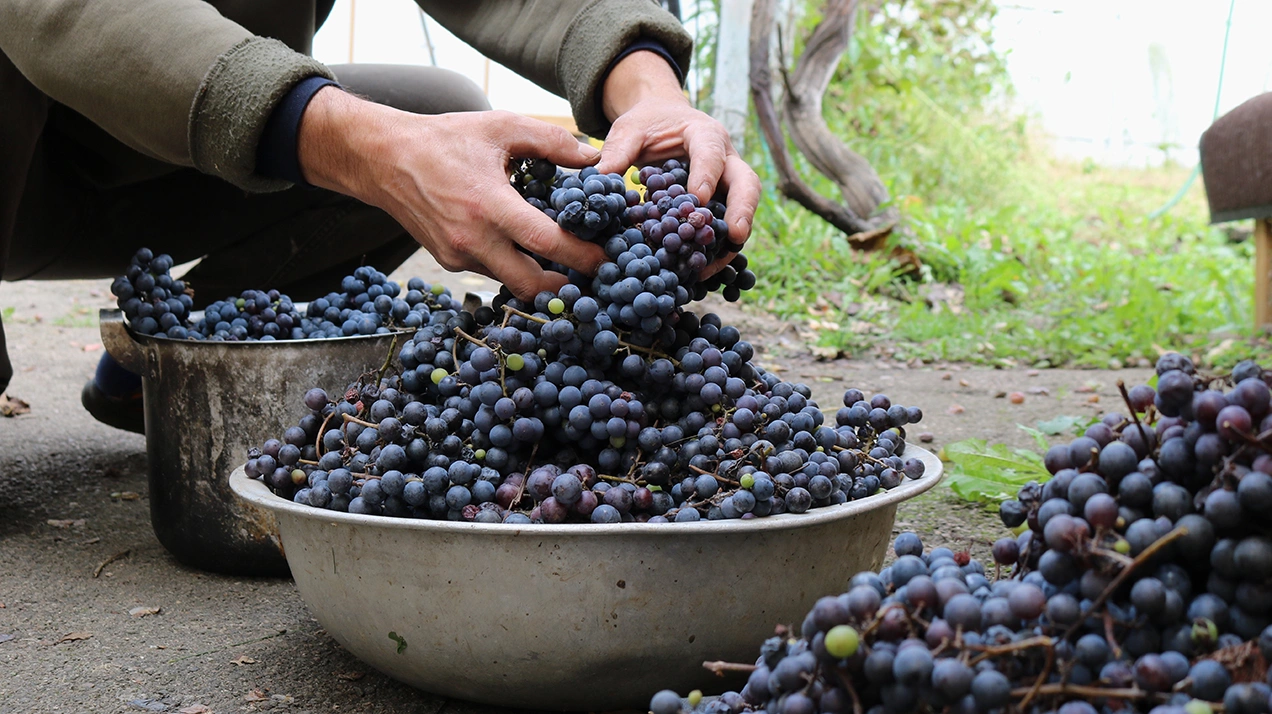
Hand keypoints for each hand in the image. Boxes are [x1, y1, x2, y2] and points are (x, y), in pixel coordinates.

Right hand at [297, 87, 606, 298]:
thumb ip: (551, 141)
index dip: (581, 256)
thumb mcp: (500, 127)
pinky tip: (526, 249)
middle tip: (590, 275)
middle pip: (530, 283)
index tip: (605, 259)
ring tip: (564, 261)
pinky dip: (513, 265)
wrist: (383, 158)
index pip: (546, 243)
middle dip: (565, 286)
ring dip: (540, 277)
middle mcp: (472, 239)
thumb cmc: (445, 139)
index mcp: (489, 205)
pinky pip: (491, 272)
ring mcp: (458, 255)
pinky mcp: (448, 261)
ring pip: (511, 281)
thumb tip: (593, 159)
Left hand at [596, 51, 760, 277]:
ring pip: (744, 210)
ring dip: (731, 238)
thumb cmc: (647, 124)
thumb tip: (597, 180)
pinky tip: (699, 270)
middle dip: (742, 210)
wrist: (662, 121)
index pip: (711, 154)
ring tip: (712, 265)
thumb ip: (617, 152)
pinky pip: (726, 226)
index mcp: (704, 134)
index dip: (707, 176)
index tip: (698, 200)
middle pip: (747, 183)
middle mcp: (726, 158)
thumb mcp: (629, 131)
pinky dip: (716, 248)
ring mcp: (728, 183)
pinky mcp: (723, 203)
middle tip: (735, 235)